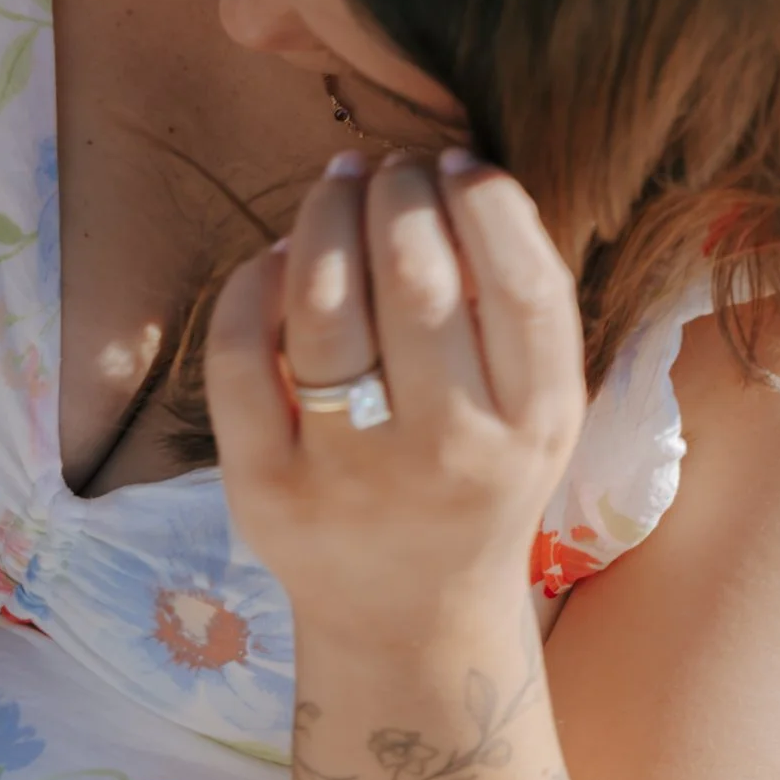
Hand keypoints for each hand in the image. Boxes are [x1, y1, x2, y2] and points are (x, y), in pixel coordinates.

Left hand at [203, 150, 588, 647]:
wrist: (408, 617)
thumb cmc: (474, 483)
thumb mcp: (536, 413)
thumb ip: (521, 313)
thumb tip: (458, 175)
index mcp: (534, 424)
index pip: (521, 285)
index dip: (484, 201)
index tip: (454, 162)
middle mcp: (448, 452)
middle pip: (416, 280)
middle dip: (396, 196)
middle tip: (387, 168)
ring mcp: (349, 475)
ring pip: (324, 308)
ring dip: (326, 220)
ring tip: (339, 184)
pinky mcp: (264, 491)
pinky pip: (242, 361)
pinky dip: (255, 287)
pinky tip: (279, 257)